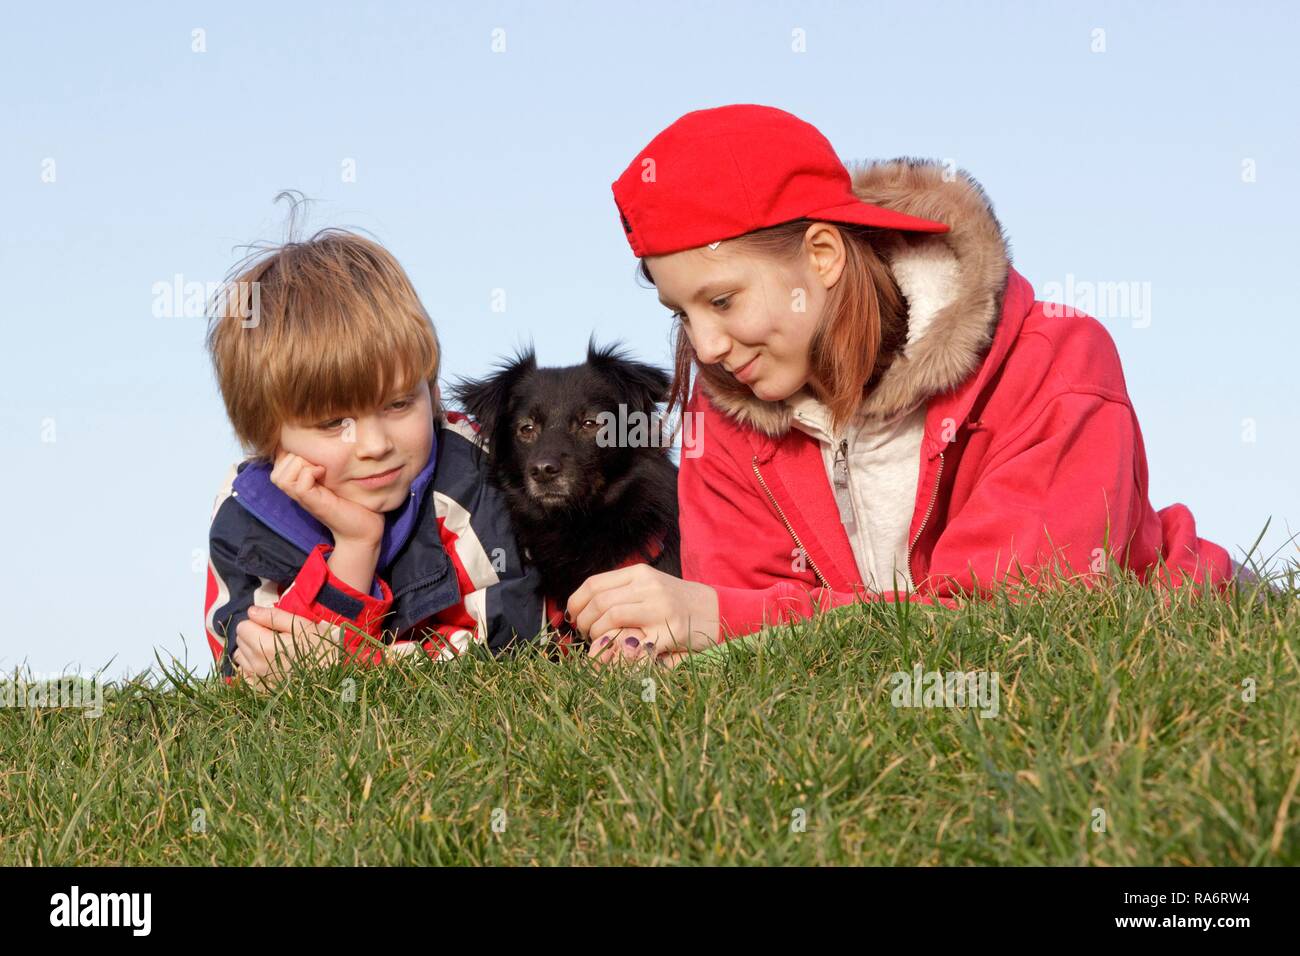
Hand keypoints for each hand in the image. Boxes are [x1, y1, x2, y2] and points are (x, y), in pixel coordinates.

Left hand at [232, 605, 340, 689]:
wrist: (331, 679)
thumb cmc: (320, 649)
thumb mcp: (303, 626)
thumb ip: (275, 616)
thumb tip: (251, 611)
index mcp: (265, 644)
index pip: (242, 626)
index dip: (256, 622)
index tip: (271, 626)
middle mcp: (256, 663)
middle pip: (240, 640)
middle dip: (252, 635)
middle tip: (274, 637)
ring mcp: (257, 678)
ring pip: (240, 657)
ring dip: (250, 651)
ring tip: (270, 651)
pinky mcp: (260, 689)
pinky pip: (243, 675)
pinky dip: (249, 668)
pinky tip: (265, 666)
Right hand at [272, 450, 383, 544]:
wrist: (365, 530)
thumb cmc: (355, 501)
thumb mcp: (339, 475)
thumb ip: (328, 461)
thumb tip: (328, 437)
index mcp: (301, 482)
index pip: (279, 459)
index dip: (291, 449)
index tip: (314, 450)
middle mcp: (298, 491)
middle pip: (277, 467)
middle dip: (295, 454)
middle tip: (318, 459)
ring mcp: (304, 499)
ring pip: (281, 476)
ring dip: (300, 464)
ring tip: (320, 466)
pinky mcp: (313, 504)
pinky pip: (298, 484)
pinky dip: (309, 473)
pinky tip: (323, 473)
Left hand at [568, 564, 720, 663]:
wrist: (715, 610)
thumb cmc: (675, 603)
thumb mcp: (649, 587)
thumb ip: (621, 592)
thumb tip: (582, 607)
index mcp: (639, 573)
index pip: (594, 584)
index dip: (576, 603)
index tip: (572, 618)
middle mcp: (648, 586)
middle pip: (599, 602)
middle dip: (584, 623)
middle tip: (585, 636)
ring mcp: (660, 607)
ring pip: (611, 617)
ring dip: (597, 636)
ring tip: (598, 645)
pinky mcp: (671, 630)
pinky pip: (635, 642)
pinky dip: (619, 653)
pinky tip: (616, 657)